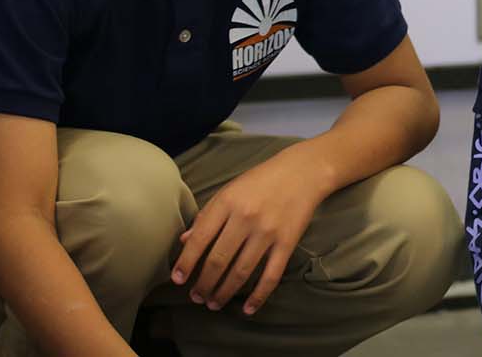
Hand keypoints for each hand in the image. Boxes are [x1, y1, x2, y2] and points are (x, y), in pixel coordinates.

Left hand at [171, 144, 330, 315]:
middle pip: (218, 260)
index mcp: (228, 202)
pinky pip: (271, 275)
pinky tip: (247, 308)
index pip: (200, 239)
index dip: (186, 262)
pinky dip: (258, 296)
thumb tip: (185, 241)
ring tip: (213, 303)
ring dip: (224, 292)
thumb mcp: (230, 189)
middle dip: (204, 284)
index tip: (178, 280)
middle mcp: (246, 218)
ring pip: (241, 272)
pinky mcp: (287, 242)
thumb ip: (208, 214)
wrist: (303, 172)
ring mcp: (268, 232)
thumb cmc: (261, 180)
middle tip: (196, 297)